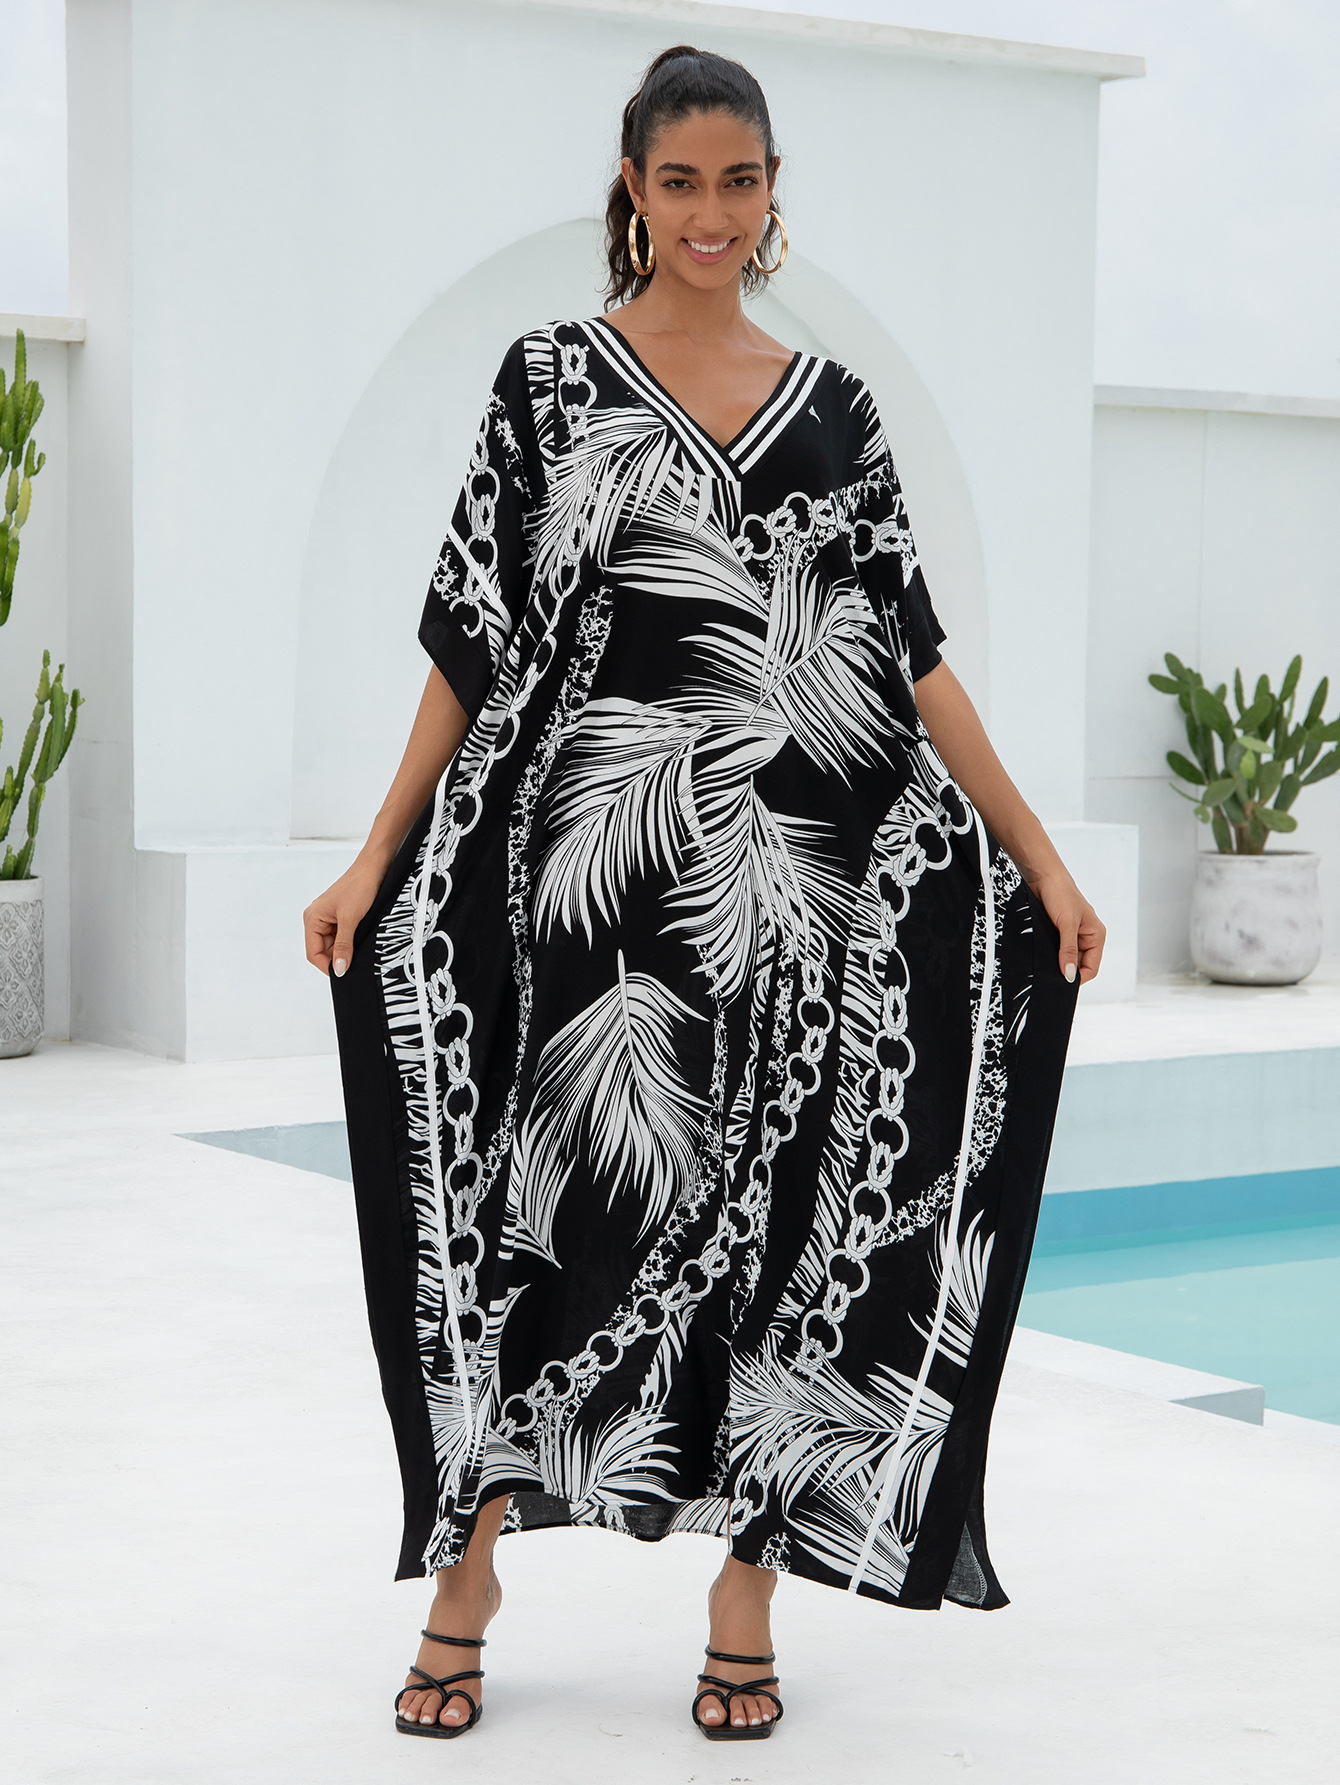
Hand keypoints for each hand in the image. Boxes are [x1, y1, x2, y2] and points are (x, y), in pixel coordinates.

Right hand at [303, 858, 385, 977]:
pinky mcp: (341, 918)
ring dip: (346, 949)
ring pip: (334, 945)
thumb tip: (339, 970)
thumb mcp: (350, 919)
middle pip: (323, 951)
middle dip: (338, 958)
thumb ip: (343, 946)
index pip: (313, 953)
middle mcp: (317, 919)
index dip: (327, 966)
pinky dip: (351, 942)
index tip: (344, 974)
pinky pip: (343, 937)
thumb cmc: (359, 886)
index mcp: (312, 918)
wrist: (374, 868)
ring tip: (360, 945)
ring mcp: (329, 919)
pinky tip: (361, 938)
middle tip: (355, 962)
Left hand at [1029, 869, 1104, 985]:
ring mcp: (1070, 936)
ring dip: (1056, 963)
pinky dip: (1049, 955)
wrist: (1042, 875)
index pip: (1092, 967)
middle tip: (1050, 976)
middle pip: (1078, 965)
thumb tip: (1070, 975)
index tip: (1062, 983)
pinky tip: (1041, 956)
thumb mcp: (1067, 924)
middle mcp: (1085, 937)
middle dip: (1067, 971)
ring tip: (1045, 964)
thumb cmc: (1060, 893)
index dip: (1079, 977)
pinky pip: (1055, 950)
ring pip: (1066, 959)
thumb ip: (1068, 950)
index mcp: (1096, 935)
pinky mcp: (1056, 932)